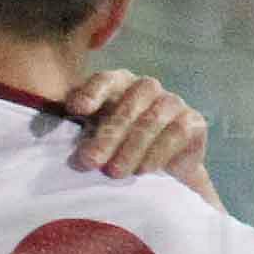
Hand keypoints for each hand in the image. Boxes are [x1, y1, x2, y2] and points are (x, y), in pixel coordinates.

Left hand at [61, 69, 209, 189]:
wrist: (161, 173)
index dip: (91, 92)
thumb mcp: (93, 141)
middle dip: (106, 136)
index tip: (75, 110)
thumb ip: (77, 136)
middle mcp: (145, 88)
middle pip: (126, 107)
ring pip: (151, 121)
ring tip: (114, 173)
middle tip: (89, 162)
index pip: (105, 80)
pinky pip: (176, 133)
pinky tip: (143, 170)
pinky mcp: (193, 121)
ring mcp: (171, 102)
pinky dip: (157, 153)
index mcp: (117, 85)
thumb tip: (59, 146)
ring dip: (130, 149)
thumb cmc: (115, 153)